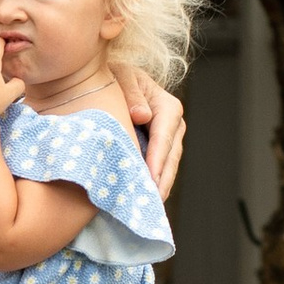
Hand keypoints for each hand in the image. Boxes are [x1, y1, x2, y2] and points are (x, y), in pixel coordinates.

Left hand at [114, 66, 184, 201]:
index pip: (164, 137)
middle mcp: (173, 124)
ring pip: (167, 166)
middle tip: (150, 202)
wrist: (110, 81)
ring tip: (148, 207)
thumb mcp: (120, 76)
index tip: (149, 179)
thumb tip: (142, 115)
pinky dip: (153, 183)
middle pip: (170, 157)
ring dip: (159, 186)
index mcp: (167, 106)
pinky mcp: (159, 149)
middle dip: (161, 180)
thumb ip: (131, 93)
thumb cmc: (114, 76)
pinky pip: (159, 168)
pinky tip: (144, 200)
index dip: (157, 159)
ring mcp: (168, 138)